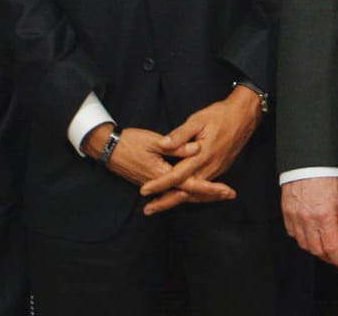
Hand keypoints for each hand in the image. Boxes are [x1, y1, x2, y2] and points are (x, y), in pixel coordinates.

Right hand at [79, 124, 234, 214]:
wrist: (107, 148)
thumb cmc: (130, 142)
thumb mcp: (154, 141)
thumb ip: (176, 145)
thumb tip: (196, 148)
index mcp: (163, 174)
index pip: (191, 185)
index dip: (210, 188)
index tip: (226, 190)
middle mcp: (160, 183)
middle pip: (189, 194)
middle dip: (209, 195)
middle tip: (229, 195)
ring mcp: (155, 184)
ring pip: (181, 193)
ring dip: (200, 195)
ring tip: (218, 195)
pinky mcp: (152, 181)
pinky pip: (173, 190)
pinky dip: (186, 192)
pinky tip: (194, 191)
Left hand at [139, 86, 262, 206]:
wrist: (244, 115)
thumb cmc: (220, 115)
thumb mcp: (198, 120)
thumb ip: (180, 134)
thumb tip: (162, 145)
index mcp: (202, 156)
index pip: (176, 176)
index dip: (159, 184)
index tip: (144, 191)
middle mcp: (210, 167)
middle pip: (186, 191)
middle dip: (166, 202)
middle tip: (147, 210)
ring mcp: (217, 170)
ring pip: (196, 192)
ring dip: (177, 200)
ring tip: (160, 206)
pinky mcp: (221, 168)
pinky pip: (204, 188)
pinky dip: (192, 195)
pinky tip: (182, 196)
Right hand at [282, 176, 337, 271]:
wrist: (309, 162)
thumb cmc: (328, 178)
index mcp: (326, 216)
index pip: (332, 247)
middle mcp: (309, 220)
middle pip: (317, 250)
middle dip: (328, 257)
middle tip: (335, 257)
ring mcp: (295, 218)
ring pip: (304, 245)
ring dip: (315, 250)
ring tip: (324, 247)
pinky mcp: (287, 214)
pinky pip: (293, 234)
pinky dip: (302, 239)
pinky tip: (309, 236)